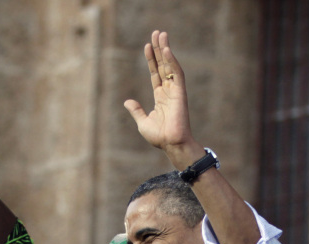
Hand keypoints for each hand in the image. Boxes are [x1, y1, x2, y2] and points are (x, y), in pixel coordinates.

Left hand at [124, 31, 201, 162]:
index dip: (152, 60)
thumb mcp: (143, 122)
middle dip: (159, 50)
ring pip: (170, 66)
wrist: (171, 144)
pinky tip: (166, 50)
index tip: (147, 46)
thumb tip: (127, 102)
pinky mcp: (180, 93)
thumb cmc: (159, 137)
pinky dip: (172, 61)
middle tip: (156, 33)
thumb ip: (137, 110)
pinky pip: (176, 73)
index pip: (155, 73)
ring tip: (161, 35)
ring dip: (166, 50)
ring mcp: (175, 91)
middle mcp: (168, 91)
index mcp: (160, 97)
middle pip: (163, 66)